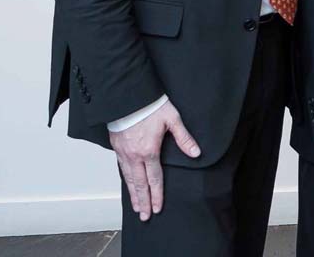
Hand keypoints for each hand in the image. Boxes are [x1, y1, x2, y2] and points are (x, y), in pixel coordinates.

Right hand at [109, 101, 200, 220]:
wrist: (128, 97)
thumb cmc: (150, 106)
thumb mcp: (172, 119)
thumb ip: (184, 138)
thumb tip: (196, 153)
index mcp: (149, 151)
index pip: (154, 178)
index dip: (157, 194)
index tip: (158, 207)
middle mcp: (134, 156)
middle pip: (139, 184)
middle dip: (143, 201)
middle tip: (145, 216)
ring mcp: (123, 153)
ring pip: (128, 179)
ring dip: (133, 194)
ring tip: (136, 207)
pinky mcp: (117, 148)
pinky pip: (121, 169)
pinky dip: (125, 181)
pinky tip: (128, 185)